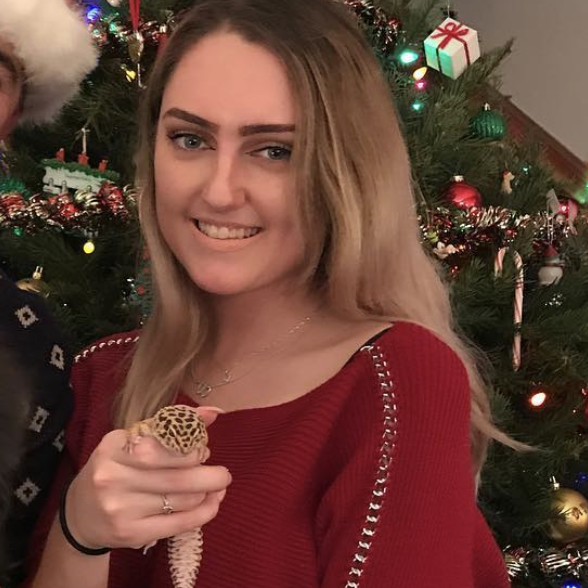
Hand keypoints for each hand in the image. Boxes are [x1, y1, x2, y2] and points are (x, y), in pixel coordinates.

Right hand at [65, 407, 230, 550]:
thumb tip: (214, 412)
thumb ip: (173, 424)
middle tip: (221, 473)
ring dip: (209, 492)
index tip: (204, 449)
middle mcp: (114, 476)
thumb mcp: (136, 441)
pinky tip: (212, 504)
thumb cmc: (117, 468)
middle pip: (178, 474)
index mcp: (115, 446)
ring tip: (216, 487)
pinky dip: (204, 513)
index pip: (165, 443)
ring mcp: (121, 507)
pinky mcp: (130, 533)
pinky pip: (179, 523)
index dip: (193, 447)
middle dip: (210, 474)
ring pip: (183, 499)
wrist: (81, 514)